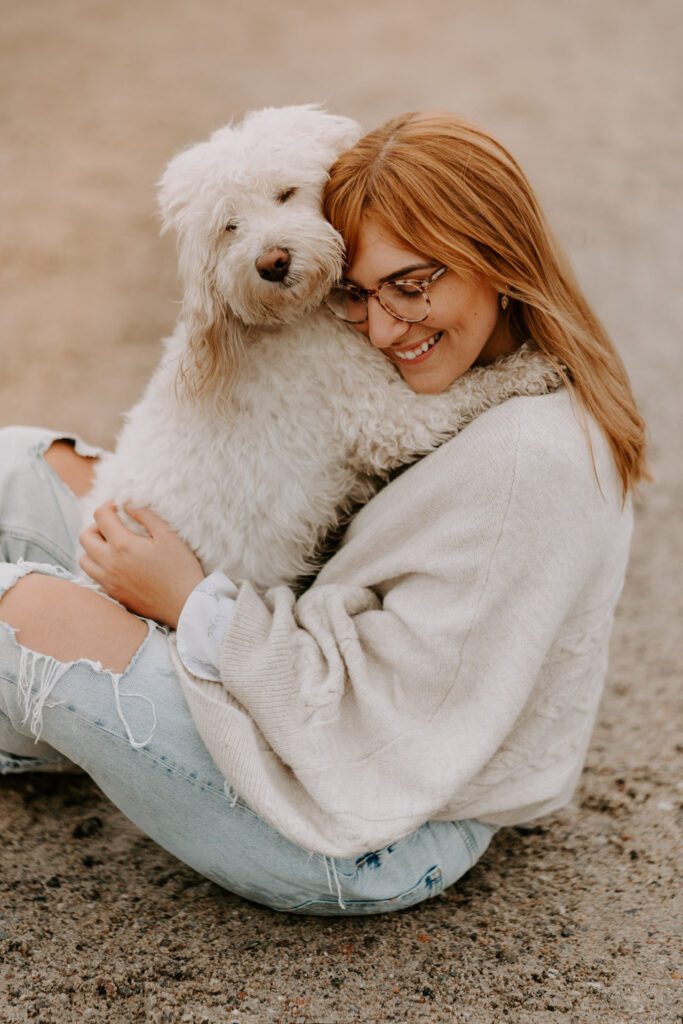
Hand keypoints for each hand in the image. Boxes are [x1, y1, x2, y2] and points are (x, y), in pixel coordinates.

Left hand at [79, 502, 204, 628]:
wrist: (185, 604)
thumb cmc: (180, 568)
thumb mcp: (168, 535)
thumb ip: (145, 515)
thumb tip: (127, 504)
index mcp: (122, 545)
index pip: (100, 516)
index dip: (109, 505)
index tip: (121, 507)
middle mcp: (109, 563)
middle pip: (85, 537)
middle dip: (97, 526)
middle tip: (116, 527)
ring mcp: (108, 581)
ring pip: (84, 559)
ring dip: (94, 548)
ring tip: (113, 546)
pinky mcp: (113, 594)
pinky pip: (93, 576)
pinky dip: (98, 566)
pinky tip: (117, 565)